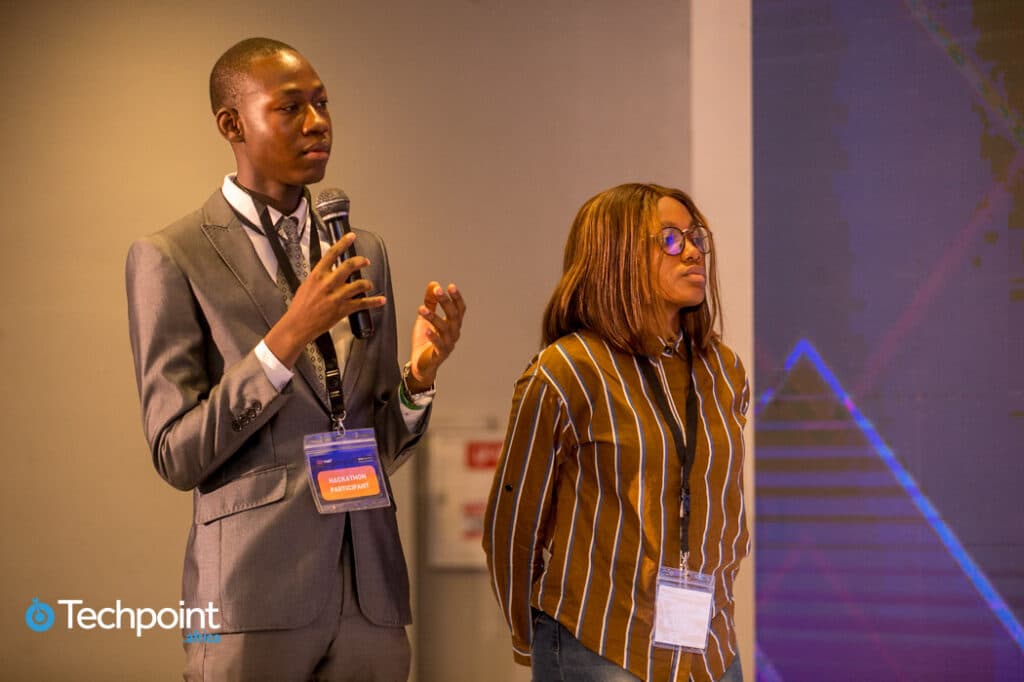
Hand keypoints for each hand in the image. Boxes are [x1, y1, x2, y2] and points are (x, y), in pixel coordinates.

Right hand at [265, 233, 386, 367]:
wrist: (298, 325)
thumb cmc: (299, 308)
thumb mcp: (305, 285)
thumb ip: (318, 277)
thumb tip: (327, 272)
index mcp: (317, 275)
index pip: (332, 254)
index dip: (343, 243)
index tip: (351, 237)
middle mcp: (329, 284)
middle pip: (349, 265)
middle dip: (360, 261)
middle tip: (365, 261)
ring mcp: (337, 296)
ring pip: (360, 284)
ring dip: (367, 283)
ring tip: (368, 284)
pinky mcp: (344, 309)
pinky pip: (363, 303)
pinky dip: (374, 301)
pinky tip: (380, 300)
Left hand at [406, 282, 465, 391]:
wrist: (421, 364)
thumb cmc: (426, 341)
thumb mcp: (427, 318)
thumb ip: (431, 302)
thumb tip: (433, 284)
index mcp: (453, 324)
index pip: (459, 309)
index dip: (456, 298)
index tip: (451, 286)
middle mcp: (454, 334)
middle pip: (453, 316)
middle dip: (446, 302)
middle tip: (438, 291)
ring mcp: (448, 345)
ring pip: (444, 329)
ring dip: (434, 317)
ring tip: (421, 309)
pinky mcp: (439, 355)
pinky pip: (438, 345)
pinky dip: (433, 337)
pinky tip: (427, 330)